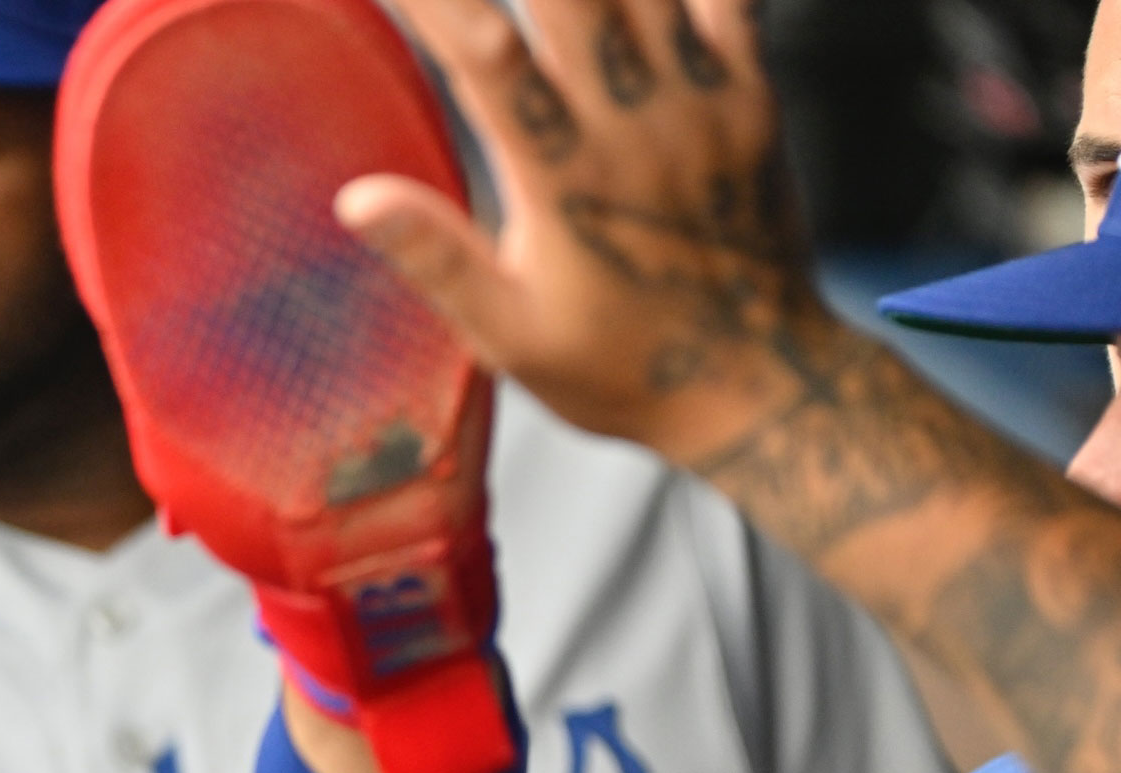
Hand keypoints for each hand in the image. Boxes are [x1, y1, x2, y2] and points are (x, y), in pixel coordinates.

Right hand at [336, 0, 855, 475]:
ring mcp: (703, 100)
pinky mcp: (752, 95)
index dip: (435, 2)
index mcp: (565, 179)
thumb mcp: (512, 338)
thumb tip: (357, 199)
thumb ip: (437, 259)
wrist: (763, 386)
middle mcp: (637, 123)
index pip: (484, 54)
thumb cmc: (624, 369)